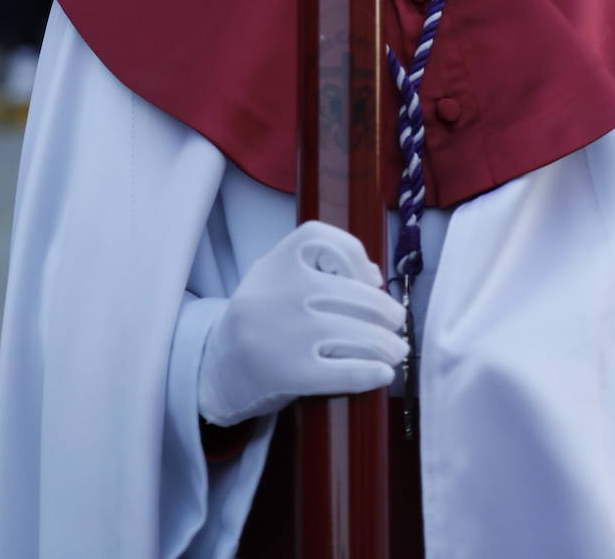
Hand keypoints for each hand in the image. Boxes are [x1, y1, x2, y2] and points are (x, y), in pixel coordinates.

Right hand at [197, 221, 406, 426]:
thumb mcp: (276, 280)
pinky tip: (381, 373)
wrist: (217, 368)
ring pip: (357, 334)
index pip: (326, 240)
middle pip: (356, 295)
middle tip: (397, 324)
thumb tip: (374, 277)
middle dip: (387, 313)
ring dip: (387, 345)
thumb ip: (318, 268)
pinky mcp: (290, 373)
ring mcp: (286, 334)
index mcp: (276, 262)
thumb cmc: (261, 319)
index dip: (357, 257)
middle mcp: (282, 292)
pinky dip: (371, 372)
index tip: (369, 280)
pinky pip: (345, 371)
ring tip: (395, 351)